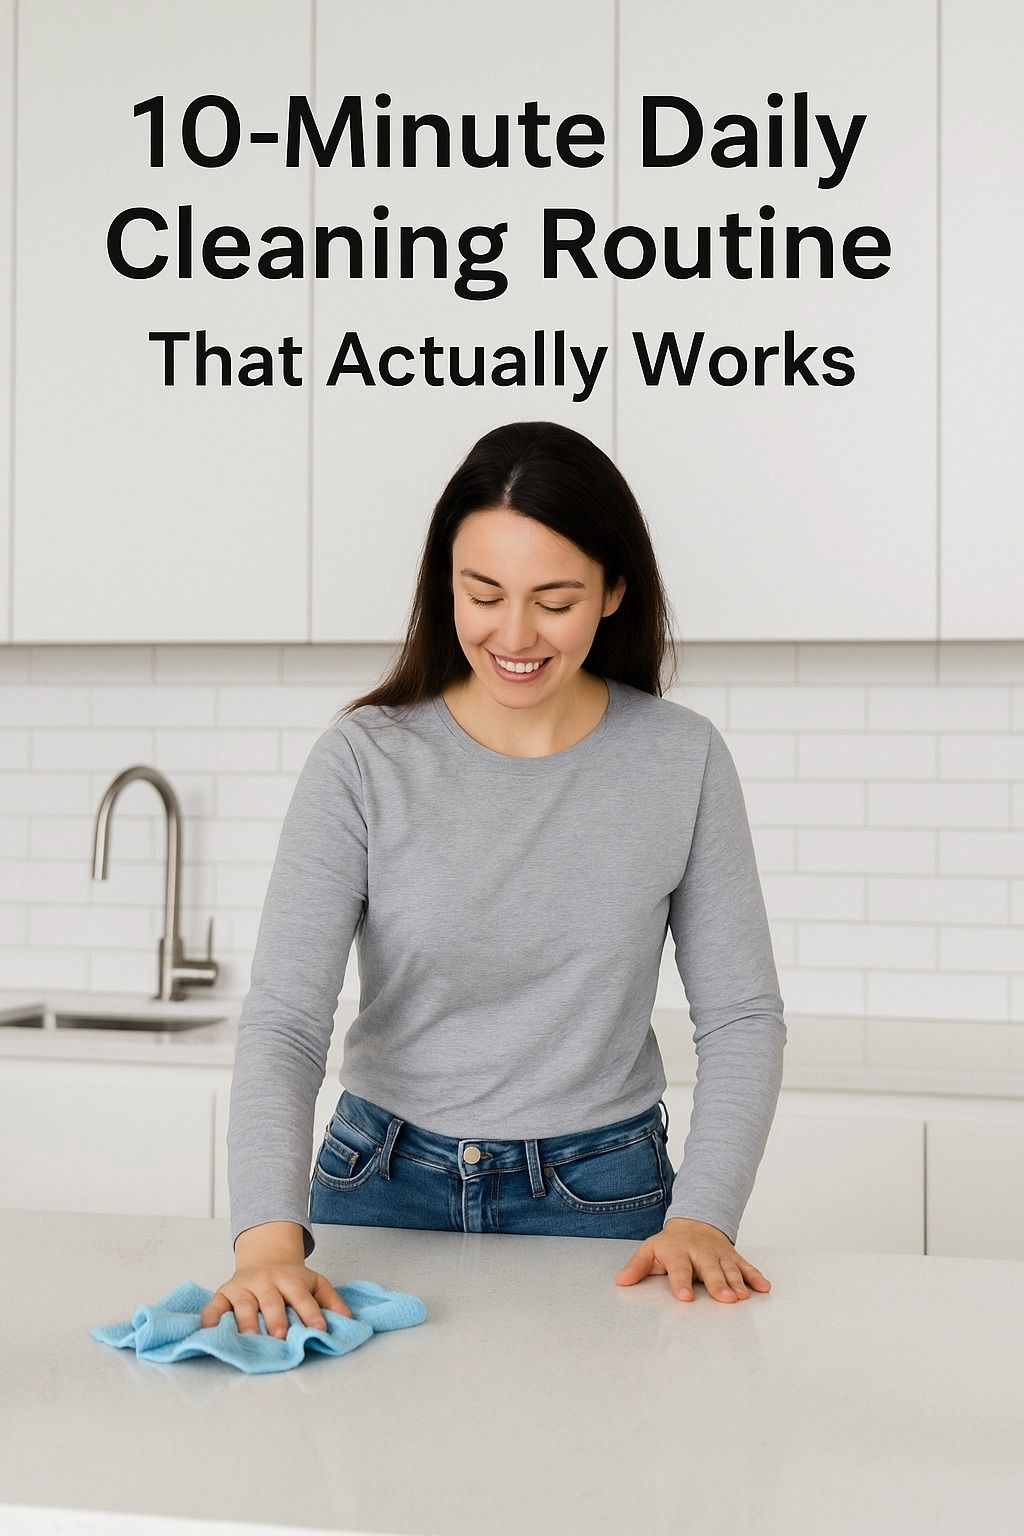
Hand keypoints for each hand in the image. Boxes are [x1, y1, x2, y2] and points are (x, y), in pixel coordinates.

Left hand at [614, 1217, 771, 1302]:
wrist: (694, 1222)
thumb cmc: (670, 1244)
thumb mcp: (650, 1251)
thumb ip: (637, 1267)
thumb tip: (621, 1281)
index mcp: (678, 1252)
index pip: (679, 1268)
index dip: (682, 1282)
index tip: (685, 1297)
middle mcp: (701, 1253)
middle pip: (710, 1270)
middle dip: (718, 1284)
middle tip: (725, 1299)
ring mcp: (719, 1255)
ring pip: (730, 1269)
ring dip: (738, 1283)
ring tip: (743, 1297)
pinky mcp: (733, 1257)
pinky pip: (746, 1267)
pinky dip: (756, 1276)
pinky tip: (764, 1287)